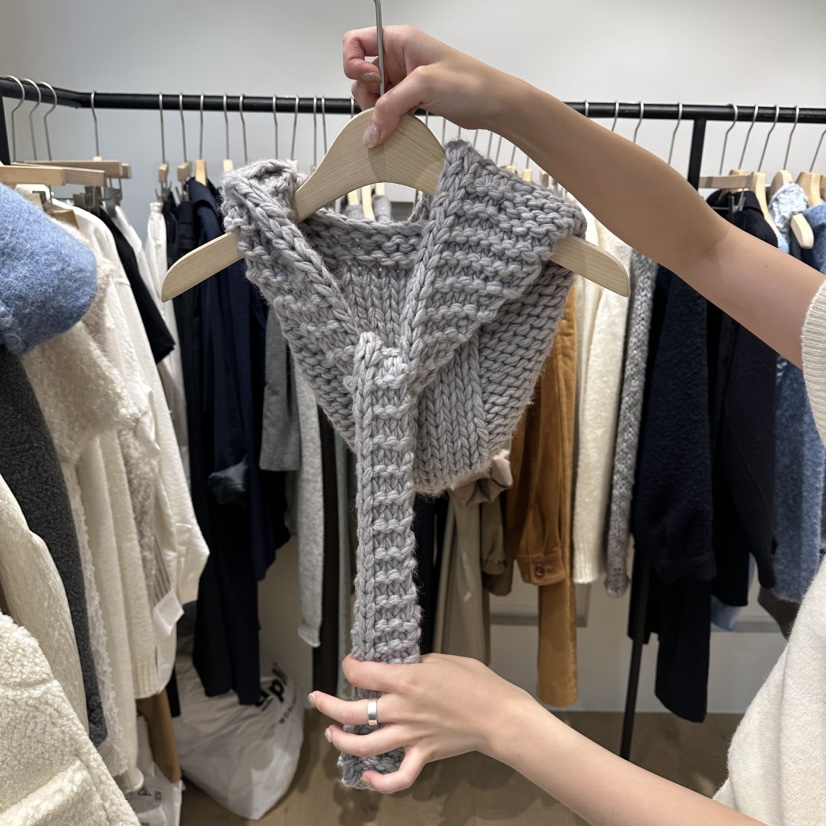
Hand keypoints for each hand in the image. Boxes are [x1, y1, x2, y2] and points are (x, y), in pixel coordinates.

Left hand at [310, 653, 533, 792]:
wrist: (499, 714)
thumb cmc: (475, 681)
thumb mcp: (441, 659)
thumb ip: (414, 663)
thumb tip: (398, 666)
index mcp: (407, 680)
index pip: (362, 674)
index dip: (349, 667)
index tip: (350, 663)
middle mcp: (402, 709)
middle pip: (352, 712)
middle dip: (328, 705)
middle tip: (317, 698)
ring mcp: (411, 735)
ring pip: (365, 745)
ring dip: (342, 741)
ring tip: (332, 733)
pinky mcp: (423, 755)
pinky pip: (398, 777)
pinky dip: (380, 782)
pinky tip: (368, 776)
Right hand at [343, 26, 518, 146]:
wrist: (493, 105)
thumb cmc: (470, 83)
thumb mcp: (424, 86)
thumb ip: (390, 107)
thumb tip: (370, 131)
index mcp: (399, 40)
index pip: (355, 43)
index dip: (354, 63)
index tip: (372, 81)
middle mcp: (398, 58)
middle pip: (361, 76)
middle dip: (367, 96)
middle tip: (384, 109)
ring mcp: (404, 80)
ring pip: (373, 97)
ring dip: (378, 113)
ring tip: (395, 121)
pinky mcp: (411, 99)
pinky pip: (388, 111)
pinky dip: (389, 122)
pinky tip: (400, 127)